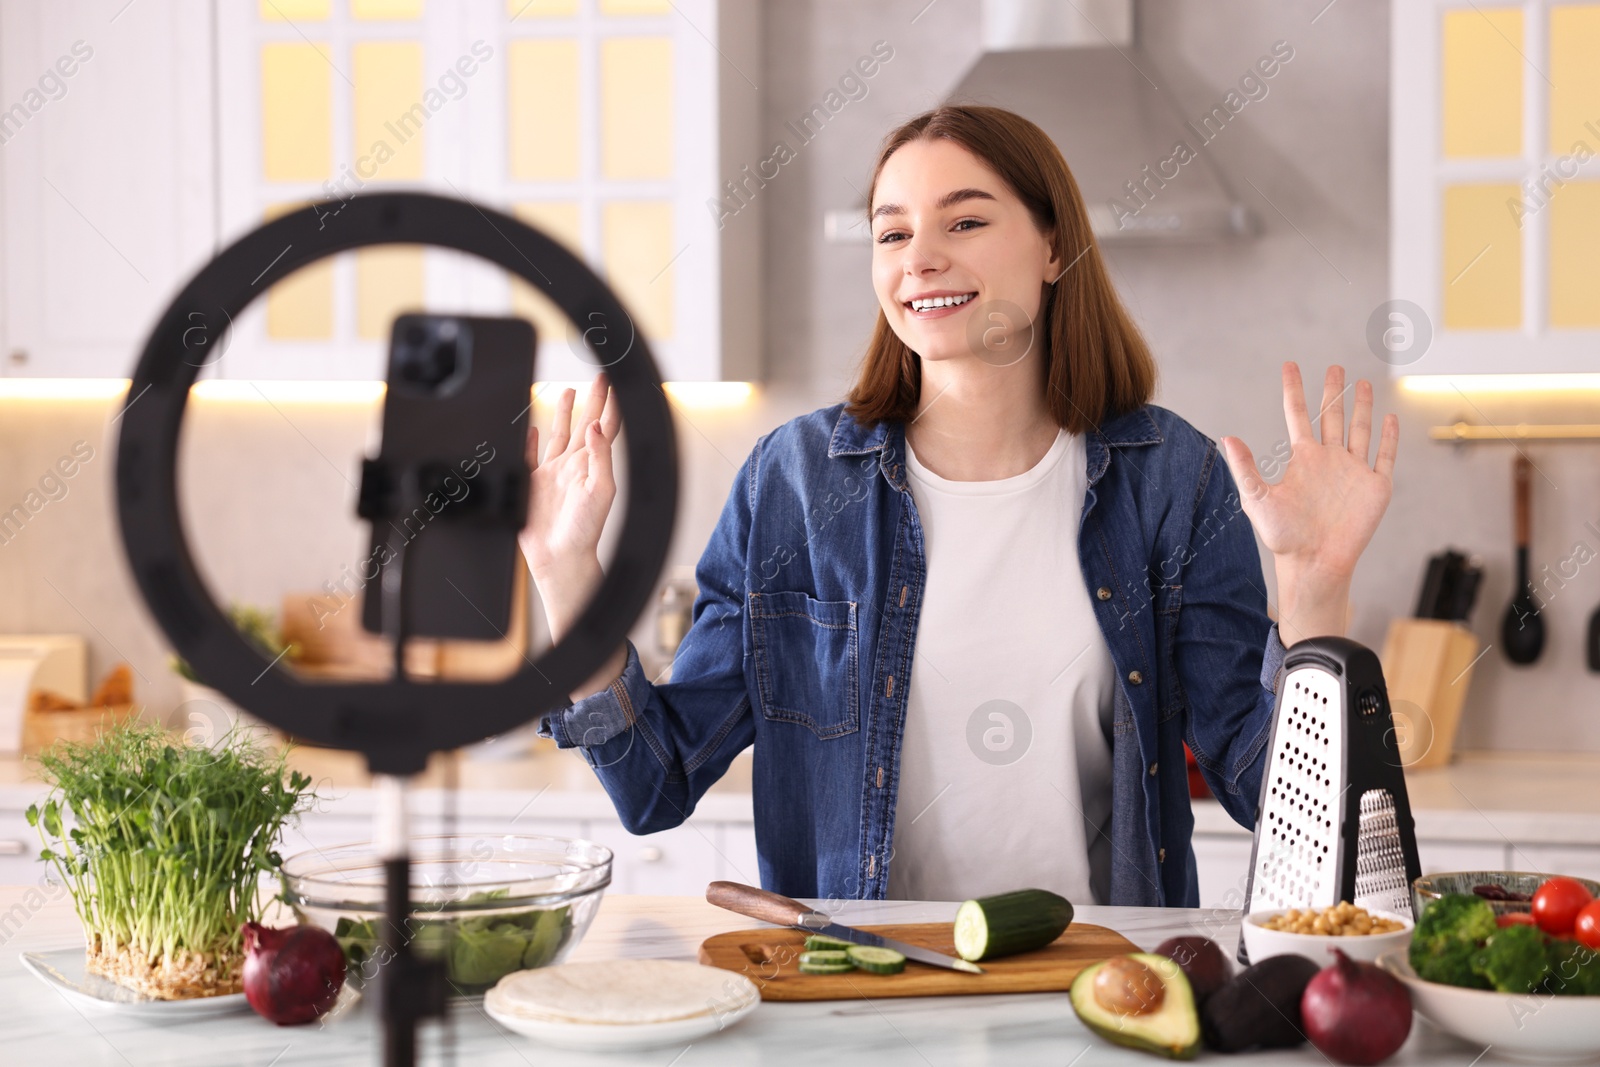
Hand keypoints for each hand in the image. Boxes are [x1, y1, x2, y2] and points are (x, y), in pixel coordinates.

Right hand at [518, 374, 619, 582]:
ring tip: (569, 392)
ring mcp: (553, 474)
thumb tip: (597, 425)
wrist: (560, 559)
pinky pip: (531, 455)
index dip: (610, 403)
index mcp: (593, 464)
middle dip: (592, 399)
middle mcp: (575, 466)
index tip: (613, 382)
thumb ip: (600, 457)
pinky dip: (531, 440)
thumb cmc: (585, 531)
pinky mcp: (533, 484)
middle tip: (598, 378)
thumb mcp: (600, 490)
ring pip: (560, 434)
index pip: (606, 426)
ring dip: (565, 413)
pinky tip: (532, 428)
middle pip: (585, 423)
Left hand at [1218, 363, 1397, 643]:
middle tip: (1335, 367)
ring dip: (1362, 407)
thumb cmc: (1283, 537)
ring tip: (1362, 383)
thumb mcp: (1257, 499)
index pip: (1298, 415)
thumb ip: (1245, 468)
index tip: (1290, 365)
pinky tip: (1390, 418)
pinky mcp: (1375, 487)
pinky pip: (1384, 456)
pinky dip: (1389, 437)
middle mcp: (1328, 460)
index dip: (1294, 390)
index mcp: (1302, 459)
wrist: (1314, 561)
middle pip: (1333, 416)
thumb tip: (1226, 438)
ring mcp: (1353, 471)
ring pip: (1360, 430)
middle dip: (1334, 392)